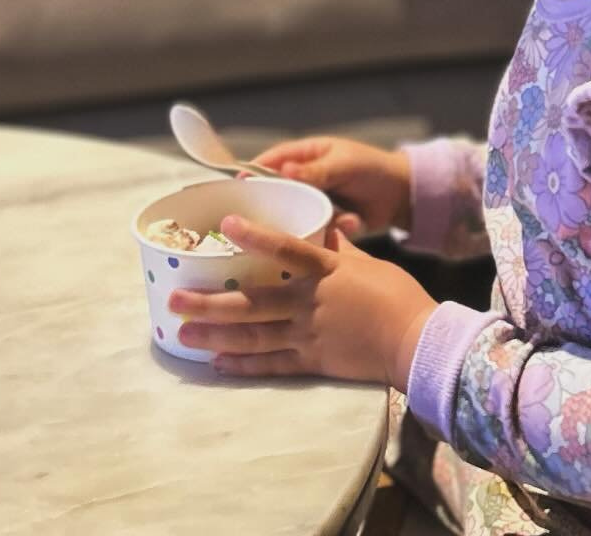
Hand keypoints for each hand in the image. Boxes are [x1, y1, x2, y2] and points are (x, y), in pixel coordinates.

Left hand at [171, 217, 436, 388]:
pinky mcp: (313, 361)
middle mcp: (310, 303)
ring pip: (253, 336)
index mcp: (326, 271)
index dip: (256, 237)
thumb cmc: (397, 295)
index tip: (227, 225)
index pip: (286, 248)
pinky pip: (271, 365)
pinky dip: (243, 364)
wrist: (415, 340)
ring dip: (215, 335)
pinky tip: (218, 361)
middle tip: (175, 300)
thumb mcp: (368, 263)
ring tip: (184, 333)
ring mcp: (308, 334)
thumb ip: (340, 248)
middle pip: (253, 303)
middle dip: (210, 303)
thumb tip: (325, 226)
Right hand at [248, 136, 411, 239]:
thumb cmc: (372, 168)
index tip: (233, 189)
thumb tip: (284, 170)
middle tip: (254, 224)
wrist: (404, 194)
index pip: (271, 161)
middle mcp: (305, 180)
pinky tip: (347, 225)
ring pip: (294, 215)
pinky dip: (329, 230)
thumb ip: (316, 171)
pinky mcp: (326, 223)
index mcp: (306, 156)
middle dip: (268, 208)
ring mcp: (315, 202)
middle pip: (275, 193)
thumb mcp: (344, 164)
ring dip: (303, 222)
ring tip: (312, 226)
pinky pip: (316, 230)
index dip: (251, 174)